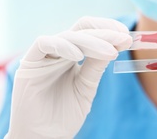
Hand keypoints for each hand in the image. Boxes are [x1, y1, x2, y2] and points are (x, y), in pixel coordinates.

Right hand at [5, 16, 131, 138]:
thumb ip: (97, 65)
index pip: (90, 31)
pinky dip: (63, 46)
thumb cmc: (64, 115)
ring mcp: (44, 56)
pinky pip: (43, 43)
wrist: (45, 138)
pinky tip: (78, 56)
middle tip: (123, 39)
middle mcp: (59, 51)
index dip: (108, 28)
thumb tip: (117, 43)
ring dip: (91, 42)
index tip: (126, 35)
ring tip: (110, 52)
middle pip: (81, 29)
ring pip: (68, 35)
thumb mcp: (87, 87)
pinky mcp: (29, 63)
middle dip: (104, 32)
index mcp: (72, 55)